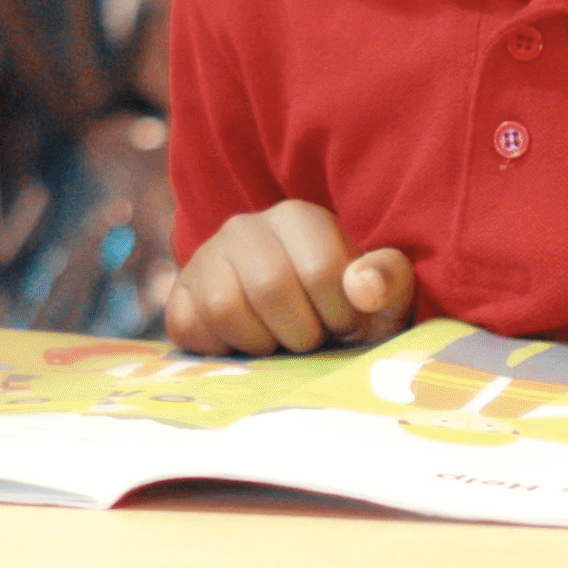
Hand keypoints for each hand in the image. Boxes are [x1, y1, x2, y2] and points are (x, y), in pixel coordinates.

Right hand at [165, 200, 415, 354]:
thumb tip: (362, 288)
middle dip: (301, 332)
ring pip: (223, 307)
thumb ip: (388, 282)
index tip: (344, 323)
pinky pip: (188, 328)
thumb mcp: (383, 299)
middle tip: (312, 338)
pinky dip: (220, 349)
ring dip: (260, 343)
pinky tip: (243, 343)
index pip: (320, 270)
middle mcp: (245, 227)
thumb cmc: (345, 311)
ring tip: (277, 340)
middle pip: (269, 287)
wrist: (296, 325)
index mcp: (297, 218)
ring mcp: (206, 259)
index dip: (340, 313)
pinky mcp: (180, 295)